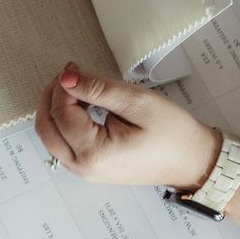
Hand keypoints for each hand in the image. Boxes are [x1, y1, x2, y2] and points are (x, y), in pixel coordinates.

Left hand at [34, 63, 221, 191]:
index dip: (62, 85)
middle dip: (51, 98)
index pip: (61, 113)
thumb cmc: (173, 133)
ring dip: (55, 111)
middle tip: (67, 76)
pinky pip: (64, 145)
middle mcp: (83, 167)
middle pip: (46, 128)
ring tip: (75, 89)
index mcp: (94, 153)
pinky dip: (64, 124)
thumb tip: (66, 78)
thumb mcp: (137, 102)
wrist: (193, 161)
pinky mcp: (91, 170)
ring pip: (51, 138)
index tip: (73, 66)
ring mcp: (85, 172)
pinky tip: (80, 107)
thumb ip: (98, 89)